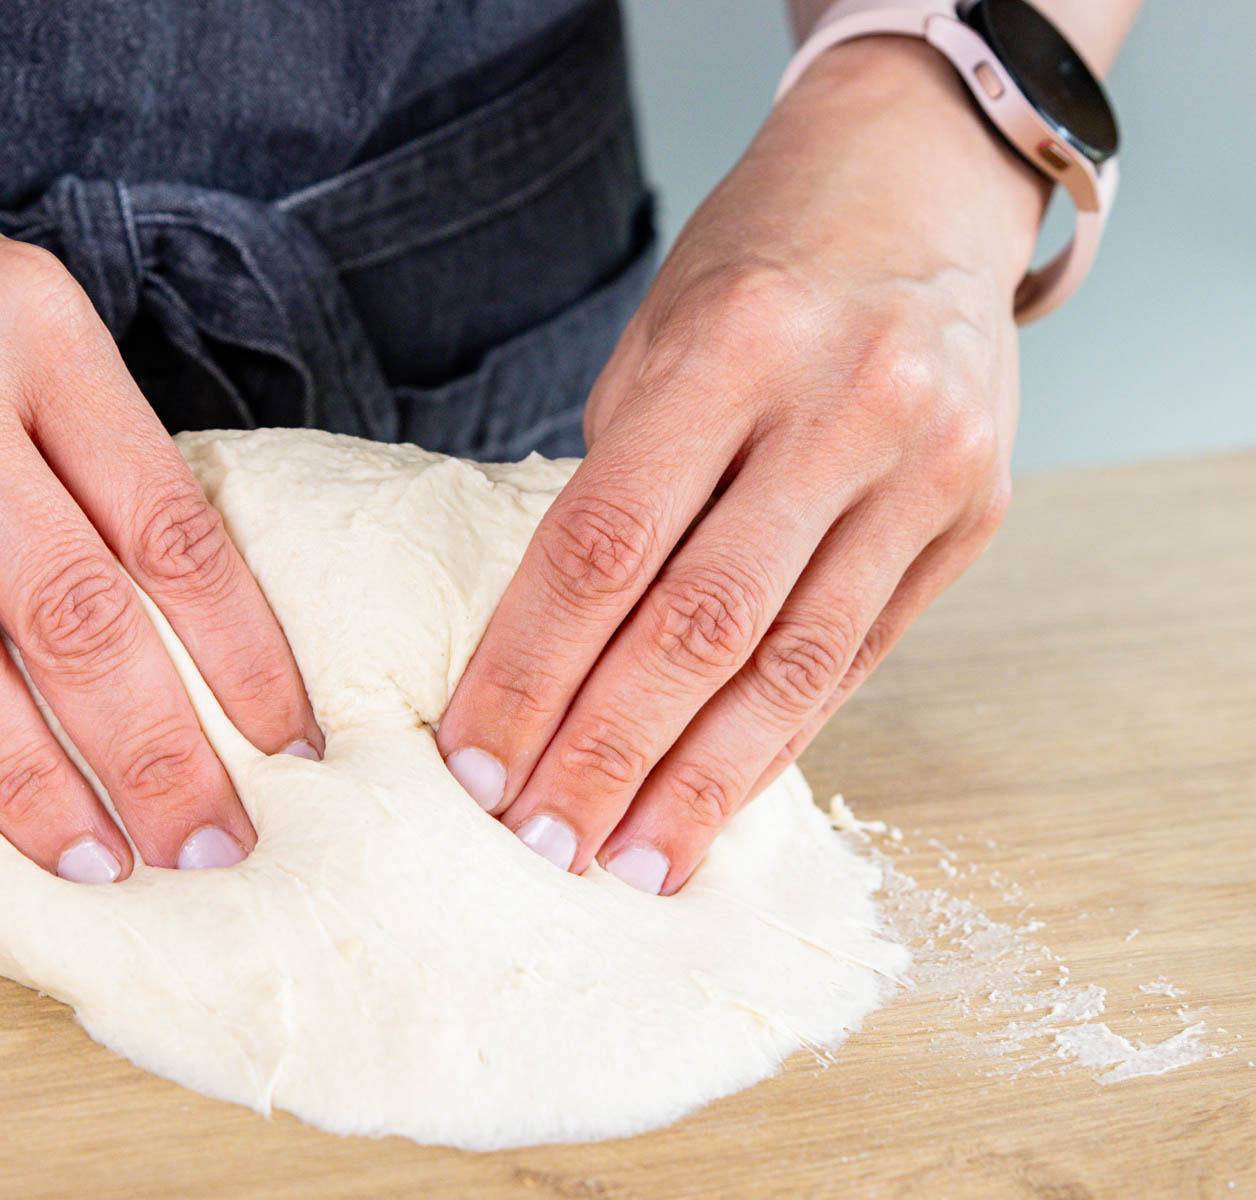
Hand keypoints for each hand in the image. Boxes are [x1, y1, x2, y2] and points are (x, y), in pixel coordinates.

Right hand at [0, 73, 320, 877]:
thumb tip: (171, 603)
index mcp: (40, 330)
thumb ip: (76, 438)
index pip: (170, 523)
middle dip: (154, 750)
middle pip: (72, 606)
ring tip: (90, 863)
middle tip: (208, 846)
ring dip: (28, 780)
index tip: (289, 744)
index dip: (242, 651)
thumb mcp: (5, 305)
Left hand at [436, 38, 1047, 892]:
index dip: (529, 668)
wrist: (917, 193)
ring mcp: (925, 466)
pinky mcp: (975, 516)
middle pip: (698, 622)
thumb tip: (549, 658)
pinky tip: (718, 801)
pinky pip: (859, 655)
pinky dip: (781, 739)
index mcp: (731, 346)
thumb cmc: (756, 272)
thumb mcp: (661, 342)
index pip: (603, 543)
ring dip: (701, 782)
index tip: (474, 764)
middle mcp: (841, 406)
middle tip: (539, 846)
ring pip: (795, 663)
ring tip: (631, 865)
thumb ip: (622, 486)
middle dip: (607, 750)